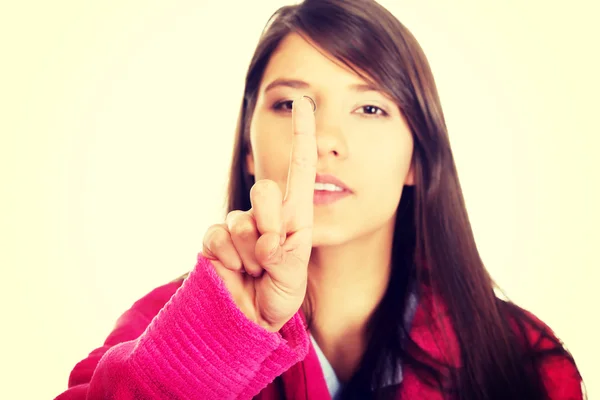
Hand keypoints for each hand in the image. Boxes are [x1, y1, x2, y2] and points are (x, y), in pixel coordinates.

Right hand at [202, 96, 316, 331]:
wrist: (249, 319)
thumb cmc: (278, 295)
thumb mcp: (293, 278)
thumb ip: (284, 256)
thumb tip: (266, 240)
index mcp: (293, 215)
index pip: (299, 168)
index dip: (302, 135)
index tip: (305, 102)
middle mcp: (265, 214)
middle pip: (265, 190)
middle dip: (268, 225)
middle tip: (270, 259)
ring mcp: (238, 225)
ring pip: (240, 221)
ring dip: (249, 254)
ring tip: (254, 271)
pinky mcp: (214, 239)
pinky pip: (216, 236)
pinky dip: (227, 259)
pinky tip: (234, 270)